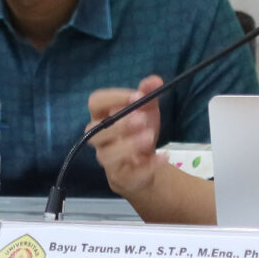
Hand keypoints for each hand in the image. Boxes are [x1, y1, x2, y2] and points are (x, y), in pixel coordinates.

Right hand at [87, 75, 164, 199]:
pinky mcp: (121, 177)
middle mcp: (100, 138)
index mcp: (102, 116)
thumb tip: (155, 80)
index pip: (95, 102)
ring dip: (129, 146)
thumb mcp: (147, 110)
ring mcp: (108, 159)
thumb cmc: (139, 131)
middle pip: (96, 131)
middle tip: (141, 119)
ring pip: (107, 155)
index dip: (112, 98)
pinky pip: (130, 174)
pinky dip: (148, 166)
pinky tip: (163, 157)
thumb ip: (148, 94)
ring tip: (150, 138)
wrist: (144, 164)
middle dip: (119, 125)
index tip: (135, 96)